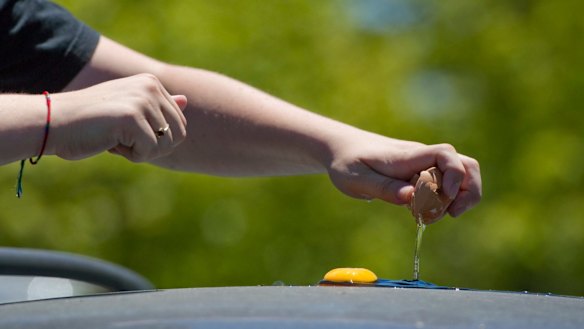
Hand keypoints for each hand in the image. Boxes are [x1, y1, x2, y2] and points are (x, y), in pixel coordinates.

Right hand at [49, 74, 186, 161]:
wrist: (52, 122)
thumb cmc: (89, 121)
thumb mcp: (127, 109)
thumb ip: (157, 107)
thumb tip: (186, 101)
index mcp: (151, 82)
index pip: (179, 123)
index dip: (155, 138)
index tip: (128, 130)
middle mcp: (150, 87)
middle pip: (178, 135)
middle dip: (153, 146)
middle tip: (124, 138)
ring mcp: (142, 100)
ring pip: (165, 145)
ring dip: (141, 151)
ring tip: (116, 137)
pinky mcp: (132, 117)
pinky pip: (149, 151)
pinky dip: (131, 156)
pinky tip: (110, 142)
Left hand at [326, 131, 480, 219]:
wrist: (342, 148)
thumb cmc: (347, 162)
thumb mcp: (357, 179)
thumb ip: (384, 188)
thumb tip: (411, 197)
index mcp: (408, 157)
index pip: (446, 155)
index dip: (454, 175)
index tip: (444, 197)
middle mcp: (422, 158)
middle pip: (466, 166)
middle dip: (468, 191)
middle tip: (451, 213)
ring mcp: (424, 166)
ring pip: (460, 176)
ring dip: (458, 198)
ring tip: (435, 215)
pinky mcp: (422, 174)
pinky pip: (445, 185)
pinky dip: (445, 200)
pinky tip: (425, 212)